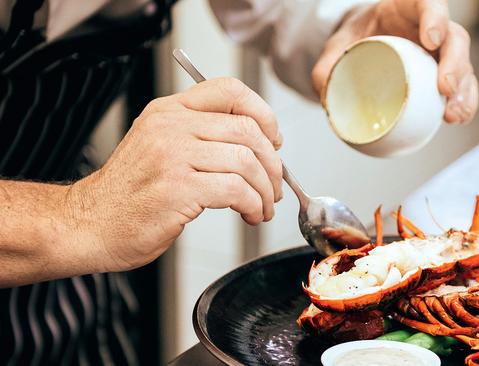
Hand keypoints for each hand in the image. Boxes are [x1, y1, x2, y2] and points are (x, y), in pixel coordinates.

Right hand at [64, 78, 282, 271]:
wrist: (90, 224)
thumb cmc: (131, 193)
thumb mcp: (160, 147)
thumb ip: (201, 136)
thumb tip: (259, 145)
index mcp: (169, 111)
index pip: (230, 90)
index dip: (263, 113)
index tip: (273, 140)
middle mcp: (170, 126)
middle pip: (247, 130)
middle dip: (273, 163)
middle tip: (274, 185)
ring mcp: (172, 156)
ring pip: (246, 161)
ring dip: (265, 190)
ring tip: (263, 207)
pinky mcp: (177, 189)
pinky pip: (236, 190)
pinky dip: (253, 205)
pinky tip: (250, 215)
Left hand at [313, 0, 477, 123]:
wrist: (361, 49)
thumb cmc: (354, 41)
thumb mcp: (336, 48)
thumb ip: (327, 67)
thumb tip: (327, 94)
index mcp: (406, 9)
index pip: (428, 5)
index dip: (435, 18)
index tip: (431, 39)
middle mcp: (431, 29)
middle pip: (454, 38)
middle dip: (455, 63)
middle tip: (445, 88)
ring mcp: (441, 54)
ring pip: (464, 66)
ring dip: (465, 91)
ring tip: (453, 114)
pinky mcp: (444, 75)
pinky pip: (462, 88)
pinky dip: (463, 104)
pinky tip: (454, 119)